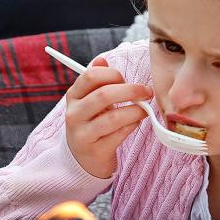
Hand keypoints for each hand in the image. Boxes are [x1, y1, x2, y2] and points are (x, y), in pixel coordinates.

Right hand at [64, 57, 152, 177]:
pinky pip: (119, 135)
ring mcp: (83, 134)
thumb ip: (97, 81)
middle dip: (131, 90)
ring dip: (135, 111)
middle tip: (147, 92)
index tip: (126, 79)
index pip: (90, 76)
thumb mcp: (89, 101)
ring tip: (144, 110)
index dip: (112, 74)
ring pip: (114, 117)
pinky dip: (132, 126)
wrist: (82, 159)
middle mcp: (74, 115)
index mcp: (73, 97)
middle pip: (104, 95)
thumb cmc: (91, 124)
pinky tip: (136, 123)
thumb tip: (102, 60)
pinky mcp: (95, 151)